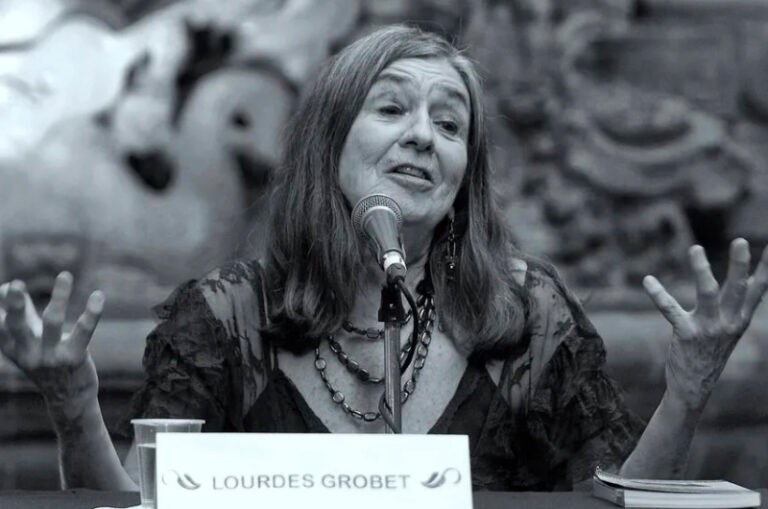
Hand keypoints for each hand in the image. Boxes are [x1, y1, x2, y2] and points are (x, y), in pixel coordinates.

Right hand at [0, 272, 103, 415]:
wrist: (67, 399)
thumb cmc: (46, 361)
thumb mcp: (28, 340)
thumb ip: (21, 314)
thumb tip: (8, 287)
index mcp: (11, 347)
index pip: (0, 323)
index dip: (2, 303)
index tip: (8, 286)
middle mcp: (27, 352)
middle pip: (16, 325)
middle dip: (16, 305)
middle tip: (16, 284)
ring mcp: (50, 356)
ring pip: (52, 321)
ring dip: (59, 296)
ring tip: (65, 275)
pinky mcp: (74, 358)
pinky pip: (83, 332)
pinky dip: (92, 312)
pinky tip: (98, 295)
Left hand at [643, 239, 767, 409]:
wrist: (694, 386)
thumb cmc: (711, 351)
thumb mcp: (731, 329)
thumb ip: (738, 305)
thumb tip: (750, 278)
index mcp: (740, 319)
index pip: (758, 290)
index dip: (766, 269)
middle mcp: (728, 323)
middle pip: (737, 288)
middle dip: (741, 264)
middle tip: (741, 241)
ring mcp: (708, 328)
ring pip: (708, 294)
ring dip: (701, 270)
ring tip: (695, 248)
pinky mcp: (686, 333)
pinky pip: (670, 309)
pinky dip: (658, 293)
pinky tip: (648, 280)